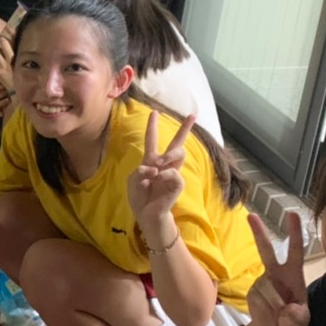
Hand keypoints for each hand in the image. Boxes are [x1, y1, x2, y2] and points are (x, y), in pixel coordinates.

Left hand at [127, 111, 193, 225]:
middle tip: (192, 115)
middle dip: (185, 129)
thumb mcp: (133, 180)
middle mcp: (164, 164)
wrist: (146, 214)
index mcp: (151, 160)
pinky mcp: (178, 183)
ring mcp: (172, 173)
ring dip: (168, 155)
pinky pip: (174, 173)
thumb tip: (155, 168)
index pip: (153, 140)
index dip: (152, 126)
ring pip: (179, 153)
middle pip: (177, 143)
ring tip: (159, 163)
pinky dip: (164, 175)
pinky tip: (158, 180)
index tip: (154, 112)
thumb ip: (140, 171)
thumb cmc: (140, 196)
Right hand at [246, 212, 311, 325]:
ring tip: (280, 314)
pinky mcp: (252, 290)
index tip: (291, 214)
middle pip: (266, 250)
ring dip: (275, 304)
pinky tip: (269, 314)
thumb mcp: (300, 321)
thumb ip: (297, 316)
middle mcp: (276, 274)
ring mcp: (262, 281)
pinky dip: (266, 309)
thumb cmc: (291, 321)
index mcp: (293, 275)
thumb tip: (288, 308)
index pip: (295, 250)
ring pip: (267, 287)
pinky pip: (260, 298)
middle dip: (259, 232)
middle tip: (251, 215)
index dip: (294, 233)